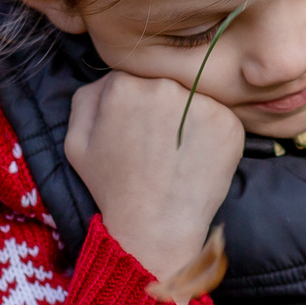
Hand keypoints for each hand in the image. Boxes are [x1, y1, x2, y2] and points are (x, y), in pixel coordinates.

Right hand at [67, 72, 244, 283]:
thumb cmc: (113, 187)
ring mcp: (200, 103)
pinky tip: (197, 159)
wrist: (154, 227)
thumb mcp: (76, 142)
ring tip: (177, 153)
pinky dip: (212, 135)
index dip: (136, 105)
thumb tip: (113, 78)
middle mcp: (164, 86)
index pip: (135, 77)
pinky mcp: (229, 123)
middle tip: (158, 144)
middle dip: (163, 108)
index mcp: (123, 84)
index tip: (137, 130)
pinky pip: (221, 117)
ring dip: (188, 118)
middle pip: (166, 83)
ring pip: (195, 97)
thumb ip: (87, 97)